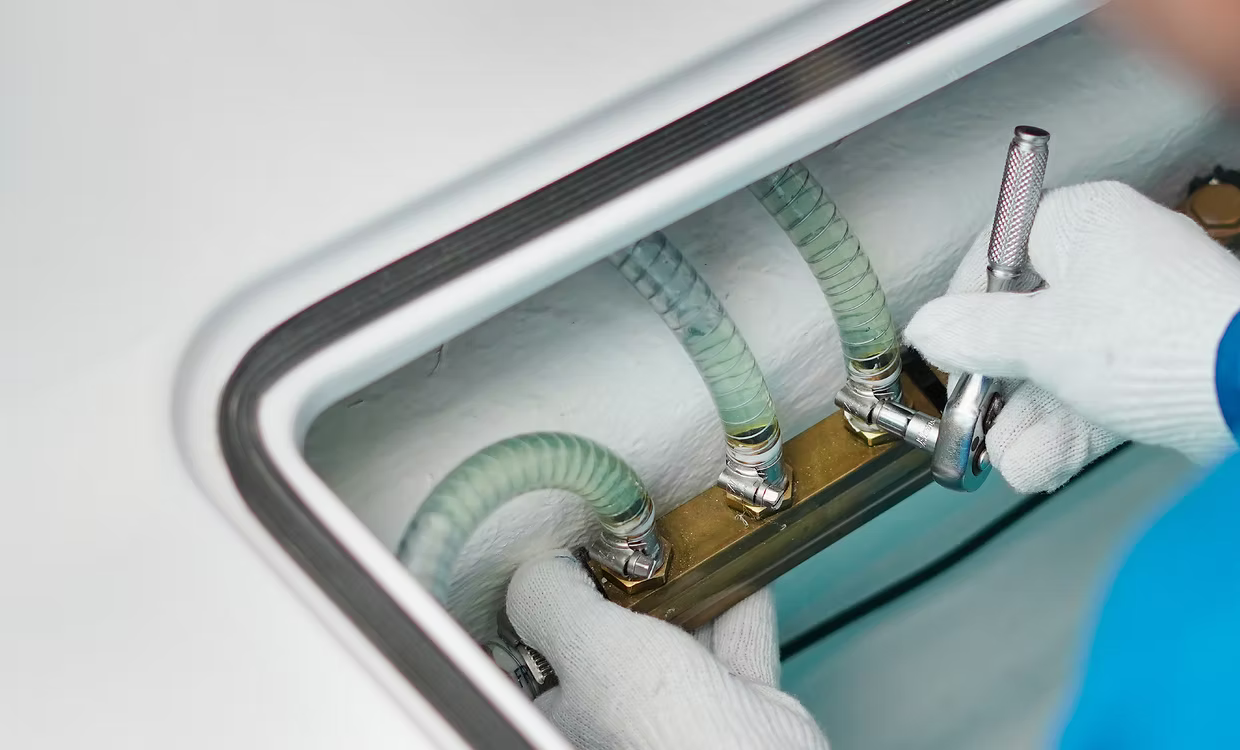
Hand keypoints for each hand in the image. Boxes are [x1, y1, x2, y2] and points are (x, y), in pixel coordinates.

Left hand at [506, 552, 828, 749]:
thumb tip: (539, 562)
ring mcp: (677, 707)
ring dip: (686, 583)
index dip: (557, 591)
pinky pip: (735, 638)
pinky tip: (734, 563)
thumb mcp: (587, 645)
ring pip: (677, 628)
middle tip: (632, 539)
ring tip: (683, 541)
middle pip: (614, 627)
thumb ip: (551, 597)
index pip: (544, 641)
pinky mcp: (736, 700)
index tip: (574, 546)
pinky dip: (738, 599)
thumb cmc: (666, 731)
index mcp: (566, 709)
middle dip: (630, 580)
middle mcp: (617, 711)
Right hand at [906, 182, 1239, 492]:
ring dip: (1030, 419)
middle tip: (974, 415)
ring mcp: (1145, 315)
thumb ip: (974, 336)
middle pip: (1029, 320)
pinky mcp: (1165, 364)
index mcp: (1086, 223)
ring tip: (1009, 459)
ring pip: (1064, 366)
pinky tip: (1041, 464)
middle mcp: (1116, 260)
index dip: (965, 303)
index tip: (946, 345)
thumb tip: (927, 329)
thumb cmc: (1160, 342)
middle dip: (999, 385)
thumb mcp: (1039, 339)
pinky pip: (1102, 392)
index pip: (1000, 250)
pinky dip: (1071, 427)